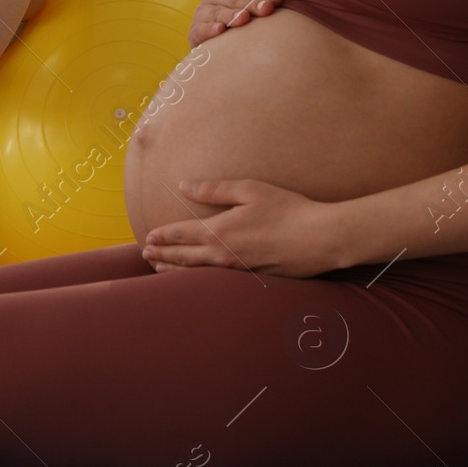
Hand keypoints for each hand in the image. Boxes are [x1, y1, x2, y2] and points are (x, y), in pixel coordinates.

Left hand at [140, 178, 344, 277]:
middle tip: (146, 255)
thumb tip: (184, 186)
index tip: (148, 237)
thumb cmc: (288, 210)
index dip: (162, 236)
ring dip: (175, 270)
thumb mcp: (250, 190)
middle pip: (183, 257)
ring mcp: (236, 270)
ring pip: (197, 273)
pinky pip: (216, 281)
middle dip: (161, 255)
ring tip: (160, 269)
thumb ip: (214, 189)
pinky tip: (196, 278)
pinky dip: (198, 279)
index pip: (180, 234)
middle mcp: (222, 254)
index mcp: (218, 231)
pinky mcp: (251, 279)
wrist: (322, 239)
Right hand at [189, 0, 285, 47]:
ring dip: (230, 15)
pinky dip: (209, 29)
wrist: (228, 37)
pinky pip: (200, 29)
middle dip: (250, 2)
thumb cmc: (250, 11)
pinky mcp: (194, 31)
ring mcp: (202, 11)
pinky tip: (221, 30)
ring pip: (215, 11)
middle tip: (267, 9)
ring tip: (244, 19)